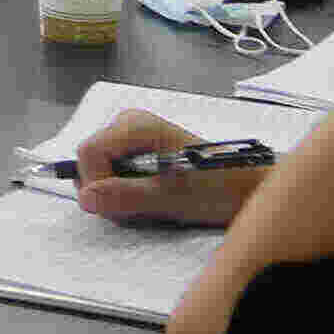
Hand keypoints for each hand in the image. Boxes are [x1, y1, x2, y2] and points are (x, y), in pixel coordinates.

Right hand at [68, 105, 264, 226]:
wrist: (247, 190)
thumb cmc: (218, 188)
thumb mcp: (172, 197)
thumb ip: (126, 196)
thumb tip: (86, 198)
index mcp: (136, 125)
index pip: (88, 152)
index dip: (95, 183)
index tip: (118, 206)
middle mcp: (129, 125)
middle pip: (91, 162)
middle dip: (108, 192)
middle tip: (141, 208)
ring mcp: (132, 140)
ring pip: (100, 173)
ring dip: (119, 197)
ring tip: (152, 206)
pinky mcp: (137, 154)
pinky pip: (113, 177)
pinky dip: (127, 195)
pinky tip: (152, 201)